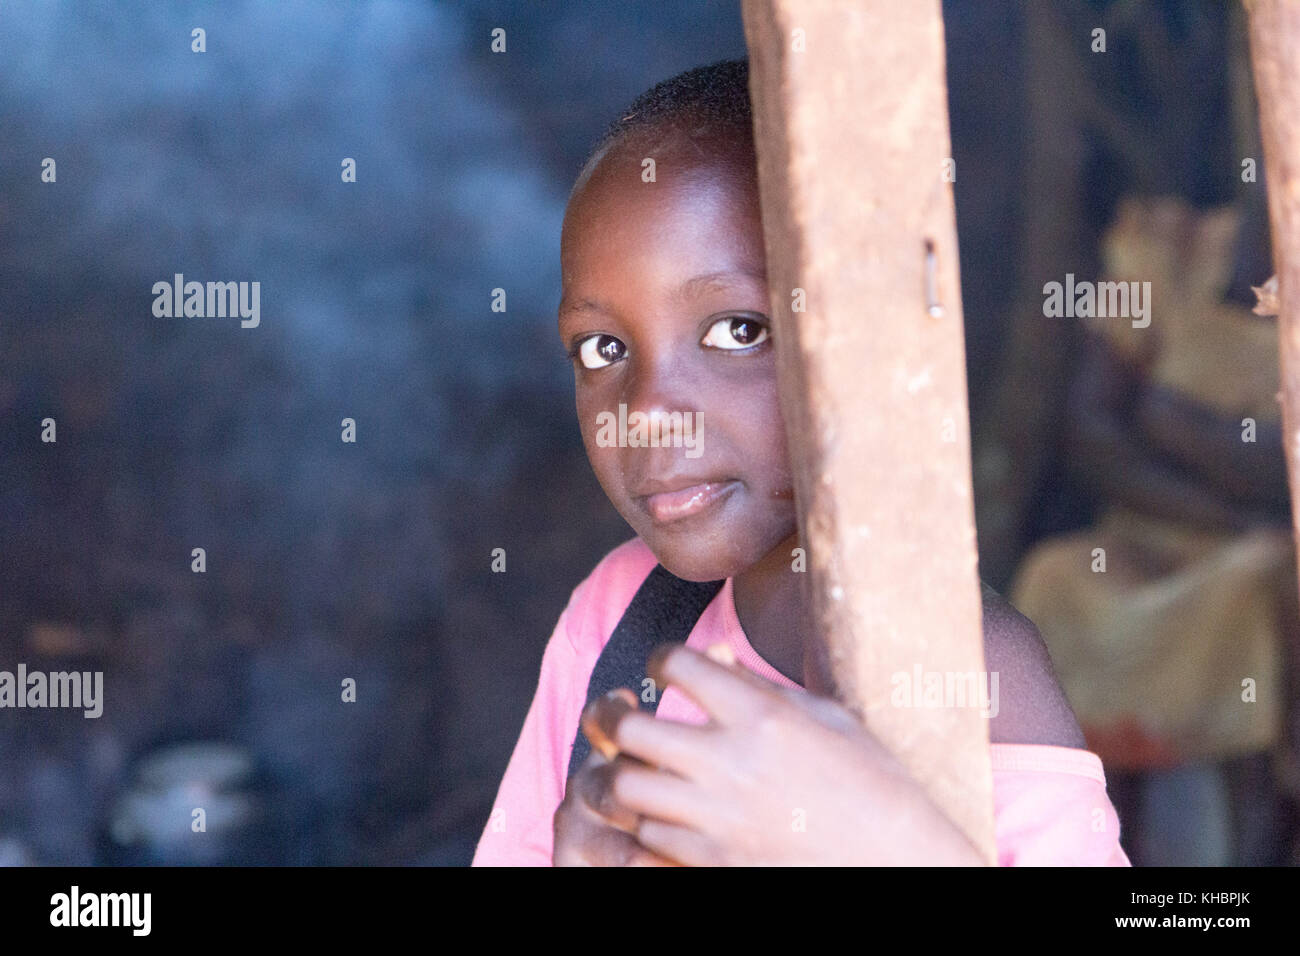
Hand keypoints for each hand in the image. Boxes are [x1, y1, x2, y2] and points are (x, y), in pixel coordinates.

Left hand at [574, 644, 986, 865]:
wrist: (898, 863)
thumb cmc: (873, 782)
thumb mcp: (827, 718)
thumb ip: (761, 686)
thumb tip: (711, 656)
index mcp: (761, 716)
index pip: (678, 664)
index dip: (663, 659)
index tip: (666, 667)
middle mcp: (729, 763)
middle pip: (628, 731)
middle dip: (612, 718)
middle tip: (616, 715)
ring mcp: (716, 819)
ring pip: (625, 791)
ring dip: (622, 775)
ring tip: (633, 768)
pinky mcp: (713, 864)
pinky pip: (647, 842)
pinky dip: (646, 826)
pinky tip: (663, 815)